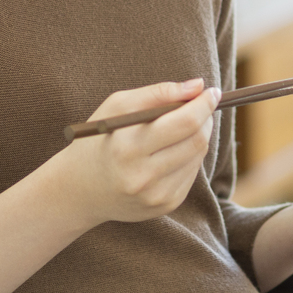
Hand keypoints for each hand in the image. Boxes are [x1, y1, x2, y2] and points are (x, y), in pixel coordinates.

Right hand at [50, 79, 220, 226]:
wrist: (79, 190)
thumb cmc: (99, 139)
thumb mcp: (117, 107)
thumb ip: (158, 93)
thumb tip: (198, 86)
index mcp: (128, 147)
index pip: (184, 123)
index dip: (203, 105)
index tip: (213, 91)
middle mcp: (143, 176)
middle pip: (196, 141)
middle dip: (206, 118)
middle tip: (203, 105)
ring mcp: (156, 195)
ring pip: (198, 157)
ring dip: (199, 136)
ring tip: (183, 126)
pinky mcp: (165, 206)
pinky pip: (191, 174)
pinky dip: (189, 156)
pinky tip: (172, 150)